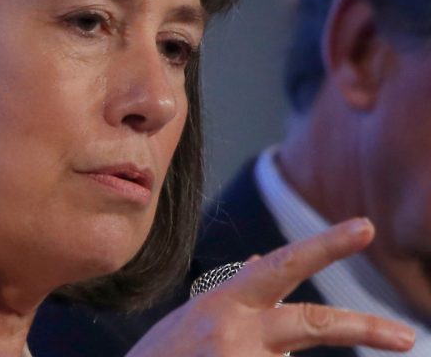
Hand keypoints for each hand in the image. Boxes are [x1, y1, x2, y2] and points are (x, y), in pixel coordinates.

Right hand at [126, 218, 414, 355]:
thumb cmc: (163, 354)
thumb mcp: (197, 313)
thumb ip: (236, 290)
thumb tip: (262, 259)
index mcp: (226, 301)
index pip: (283, 264)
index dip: (326, 245)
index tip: (365, 227)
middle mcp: (236, 331)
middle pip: (313, 324)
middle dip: (363, 328)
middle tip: (406, 337)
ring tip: (223, 356)